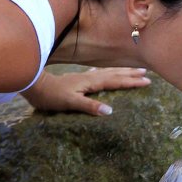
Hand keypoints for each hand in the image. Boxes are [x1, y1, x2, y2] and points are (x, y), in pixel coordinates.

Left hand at [22, 67, 149, 114]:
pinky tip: (103, 72)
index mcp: (91, 83)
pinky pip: (97, 74)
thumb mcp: (70, 103)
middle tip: (147, 73)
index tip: (147, 81)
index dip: (131, 82)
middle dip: (131, 74)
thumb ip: (89, 106)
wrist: (34, 85)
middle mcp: (89, 77)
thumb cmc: (51, 96)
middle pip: (114, 74)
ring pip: (107, 72)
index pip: (116, 81)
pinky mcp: (77, 79)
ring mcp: (83, 77)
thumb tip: (110, 111)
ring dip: (121, 72)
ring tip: (133, 70)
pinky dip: (105, 72)